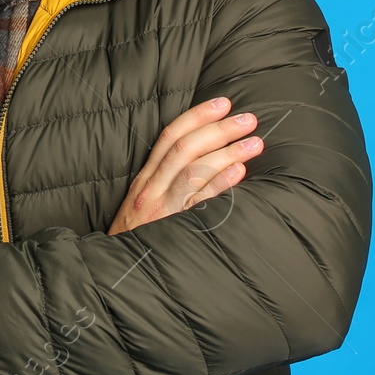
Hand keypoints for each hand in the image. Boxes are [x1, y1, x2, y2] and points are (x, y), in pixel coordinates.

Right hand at [108, 96, 260, 234]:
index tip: (223, 103)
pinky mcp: (172, 227)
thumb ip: (168, 179)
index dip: (197, 116)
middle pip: (185, 148)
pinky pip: (197, 201)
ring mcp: (161, 208)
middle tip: (248, 120)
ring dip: (227, 153)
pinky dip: (219, 183)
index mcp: (146, 177)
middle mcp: (151, 188)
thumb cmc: (139, 235)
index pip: (170, 135)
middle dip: (219, 130)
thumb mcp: (145, 201)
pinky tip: (239, 172)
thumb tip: (208, 155)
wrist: (119, 271)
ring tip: (255, 144)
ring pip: (193, 171)